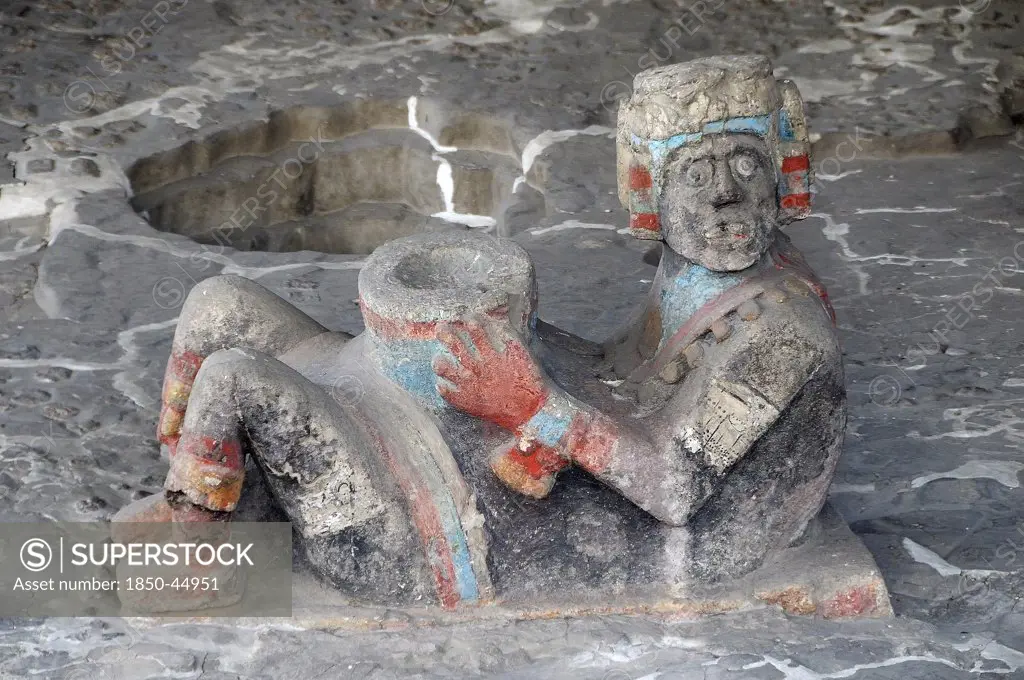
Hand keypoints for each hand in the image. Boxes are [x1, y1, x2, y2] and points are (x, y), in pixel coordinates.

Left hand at [432, 318, 547, 431]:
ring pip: (449, 371)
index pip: (478, 336)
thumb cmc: (528, 384)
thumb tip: (500, 326)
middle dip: (448, 337)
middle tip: (440, 328)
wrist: (528, 411)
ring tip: (436, 359)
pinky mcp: (468, 402)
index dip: (471, 325)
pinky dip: (443, 389)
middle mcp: (480, 370)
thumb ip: (511, 341)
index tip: (466, 318)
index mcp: (493, 358)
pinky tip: (440, 385)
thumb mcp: (524, 358)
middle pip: (459, 350)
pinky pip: (450, 394)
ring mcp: (472, 386)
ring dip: (441, 363)